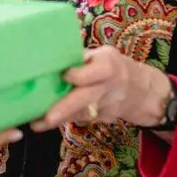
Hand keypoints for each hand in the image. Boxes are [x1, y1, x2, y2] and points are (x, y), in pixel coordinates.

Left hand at [31, 46, 170, 131]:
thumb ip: (81, 57)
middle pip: (86, 98)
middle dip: (65, 108)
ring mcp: (105, 105)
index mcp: (108, 65)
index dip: (78, 75)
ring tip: (36, 123)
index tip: (63, 75)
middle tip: (47, 117)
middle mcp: (107, 87)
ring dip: (59, 118)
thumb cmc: (111, 66)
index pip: (94, 72)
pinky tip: (42, 123)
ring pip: (81, 113)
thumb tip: (49, 53)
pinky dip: (63, 120)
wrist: (140, 90)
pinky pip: (80, 119)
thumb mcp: (102, 55)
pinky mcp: (101, 118)